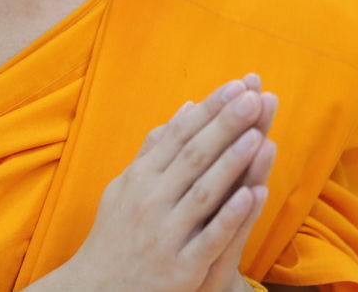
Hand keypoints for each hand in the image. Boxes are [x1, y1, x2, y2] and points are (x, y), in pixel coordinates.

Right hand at [61, 75, 277, 291]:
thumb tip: (185, 108)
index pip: (179, 135)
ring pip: (204, 193)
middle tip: (253, 97)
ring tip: (258, 135)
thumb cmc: (117, 233)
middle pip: (193, 156)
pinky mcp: (181, 268)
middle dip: (225, 125)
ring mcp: (166, 234)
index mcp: (139, 178)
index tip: (236, 86)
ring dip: (232, 163)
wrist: (99, 290)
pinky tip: (254, 194)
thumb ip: (156, 149)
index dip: (210, 110)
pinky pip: (210, 238)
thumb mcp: (126, 185)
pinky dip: (231, 216)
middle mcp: (150, 201)